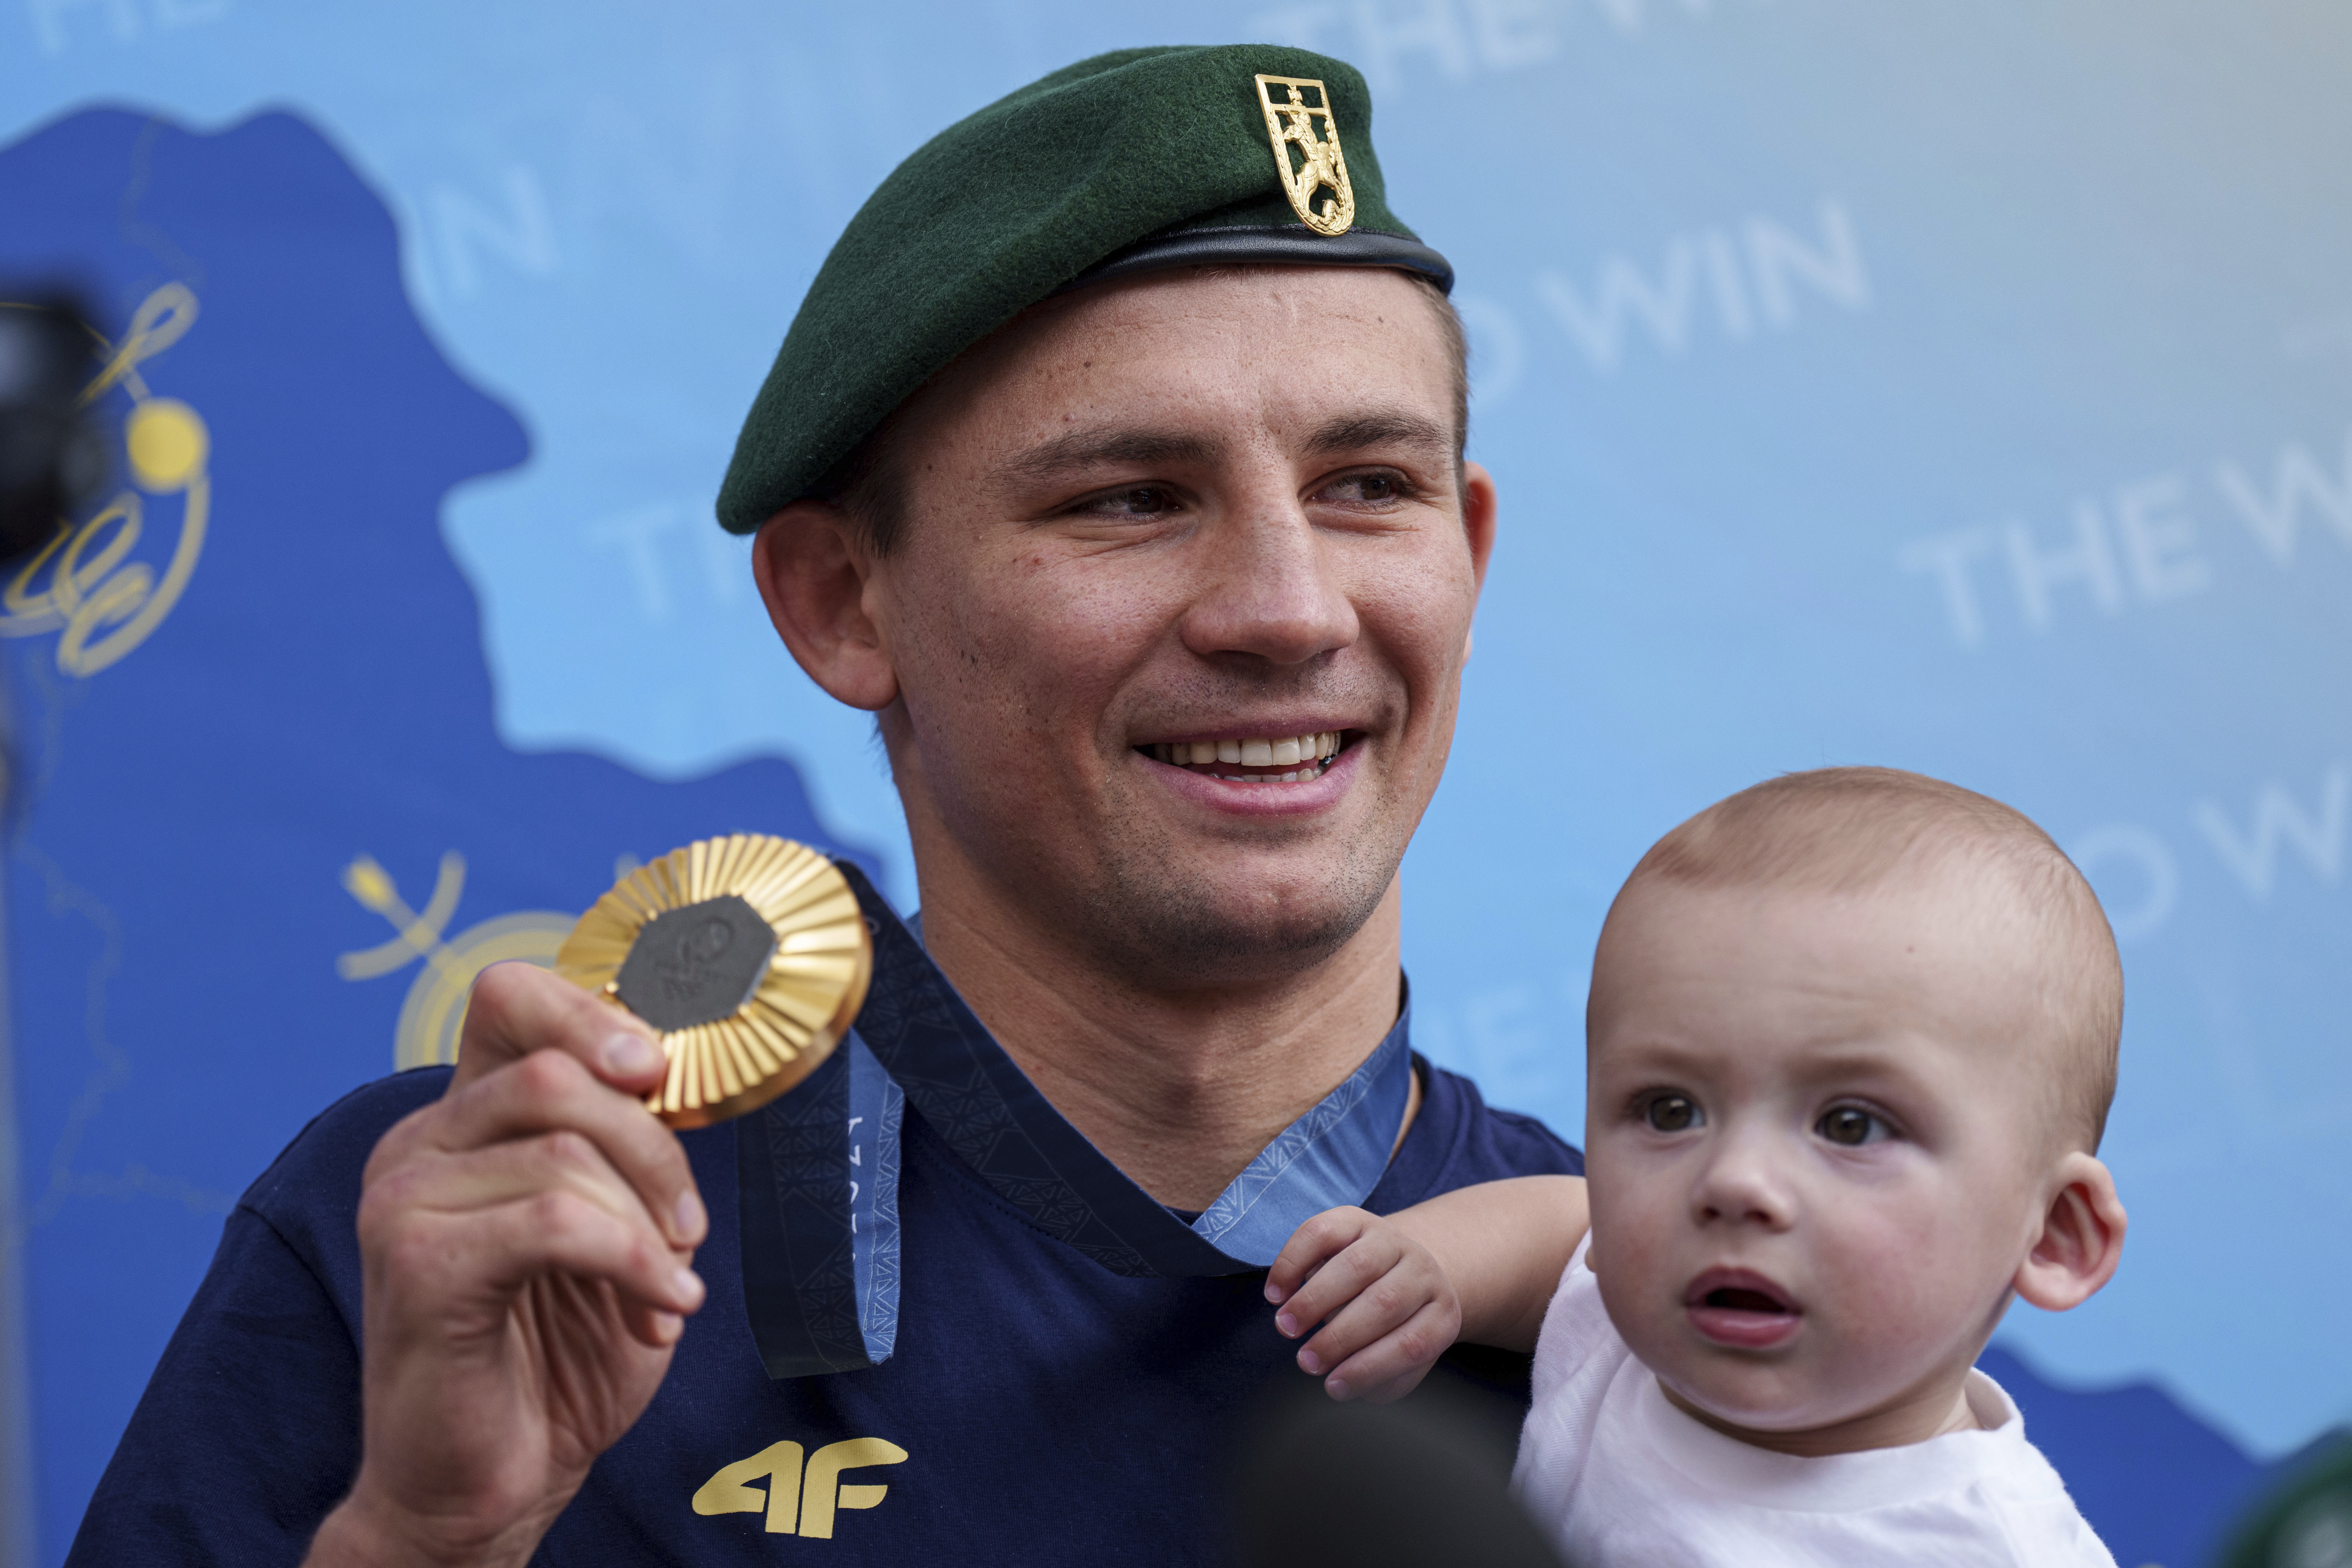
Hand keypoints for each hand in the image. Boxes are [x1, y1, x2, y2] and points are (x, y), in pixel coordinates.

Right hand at [305, 963, 707, 1567]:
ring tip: (667, 1285)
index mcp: (459, 1121)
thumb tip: (670, 1068)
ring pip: (569, 1149)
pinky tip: (659, 1311)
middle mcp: (416, 1145)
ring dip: (649, 1222)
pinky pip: (559, 1220)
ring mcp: (403, 1201)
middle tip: (687, 1226)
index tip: (657, 1075)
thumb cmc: (555, 1353)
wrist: (489, 1482)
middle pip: (561, 1074)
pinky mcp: (418, 1265)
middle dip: (654, 1147)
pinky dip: (636, 1262)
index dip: (594, 1015)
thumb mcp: (610, 1222)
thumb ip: (621, 1143)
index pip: (510, 996)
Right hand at [1264, 1207, 1462, 1403]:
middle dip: (1339, 1337)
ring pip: (1356, 1266)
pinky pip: (1321, 1233)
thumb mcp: (1396, 1356)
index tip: (1332, 1387)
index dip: (1370, 1369)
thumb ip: (1379, 1376)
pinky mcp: (1355, 1218)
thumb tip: (1343, 1386)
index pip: (1413, 1344)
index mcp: (1441, 1313)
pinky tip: (1275, 1293)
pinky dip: (1292, 1263)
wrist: (1393, 1269)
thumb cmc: (1389, 1328)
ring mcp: (1390, 1239)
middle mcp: (1423, 1271)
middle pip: (1385, 1303)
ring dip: (1313, 1300)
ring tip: (1285, 1328)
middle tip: (1305, 1361)